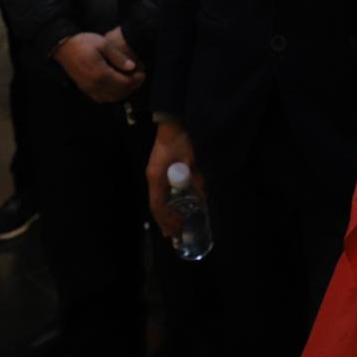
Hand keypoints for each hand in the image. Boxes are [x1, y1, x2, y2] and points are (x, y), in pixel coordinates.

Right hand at [54, 32, 144, 102]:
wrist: (64, 47)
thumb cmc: (84, 42)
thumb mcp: (103, 43)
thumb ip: (118, 57)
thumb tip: (132, 66)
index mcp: (101, 73)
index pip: (124, 83)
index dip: (136, 80)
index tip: (142, 73)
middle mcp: (95, 85)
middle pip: (119, 93)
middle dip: (132, 87)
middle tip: (139, 78)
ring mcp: (89, 89)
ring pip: (111, 98)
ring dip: (123, 93)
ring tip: (130, 82)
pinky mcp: (85, 89)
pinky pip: (102, 98)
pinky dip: (112, 95)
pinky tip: (116, 86)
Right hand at [147, 121, 200, 238]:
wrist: (172, 121)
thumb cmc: (180, 140)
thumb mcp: (191, 160)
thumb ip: (197, 179)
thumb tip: (203, 198)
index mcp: (157, 177)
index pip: (158, 205)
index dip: (166, 219)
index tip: (175, 230)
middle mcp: (153, 178)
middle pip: (155, 205)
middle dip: (164, 220)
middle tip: (173, 235)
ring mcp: (154, 173)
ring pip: (157, 199)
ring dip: (165, 213)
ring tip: (173, 226)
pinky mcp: (159, 169)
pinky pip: (161, 192)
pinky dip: (167, 202)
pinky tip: (174, 206)